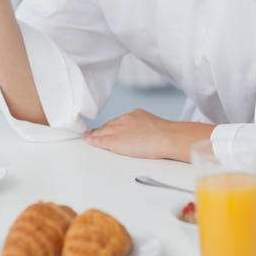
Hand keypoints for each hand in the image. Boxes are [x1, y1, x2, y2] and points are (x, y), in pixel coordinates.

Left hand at [84, 109, 214, 161]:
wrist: (166, 137)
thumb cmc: (166, 134)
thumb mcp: (154, 124)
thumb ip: (146, 125)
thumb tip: (147, 132)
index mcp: (135, 115)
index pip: (119, 120)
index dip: (112, 125)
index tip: (107, 128)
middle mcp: (125, 119)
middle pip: (109, 125)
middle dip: (102, 129)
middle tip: (94, 133)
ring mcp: (119, 128)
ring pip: (104, 131)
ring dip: (96, 134)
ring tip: (90, 137)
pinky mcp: (115, 140)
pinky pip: (101, 140)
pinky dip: (94, 140)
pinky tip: (89, 141)